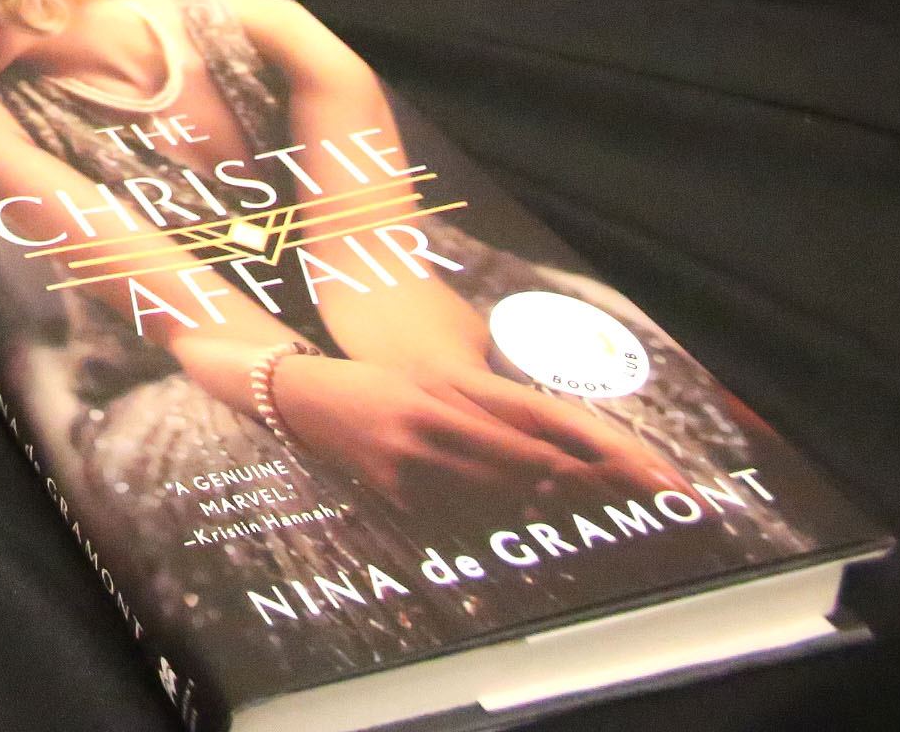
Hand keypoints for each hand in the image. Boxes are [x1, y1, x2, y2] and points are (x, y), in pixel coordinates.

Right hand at [264, 352, 676, 514]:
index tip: (589, 477)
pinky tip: (508, 516)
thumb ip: (475, 411)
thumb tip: (532, 446)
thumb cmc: (374, 384)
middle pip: (505, 483)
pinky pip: (454, 515)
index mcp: (433, 412)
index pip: (510, 449)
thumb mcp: (426, 383)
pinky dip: (486, 517)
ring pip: (484, 505)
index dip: (555, 468)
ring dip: (526, 511)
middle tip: (592, 502)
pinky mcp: (397, 501)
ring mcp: (407, 480)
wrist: (306, 403)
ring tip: (562, 512)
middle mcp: (422, 449)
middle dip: (551, 495)